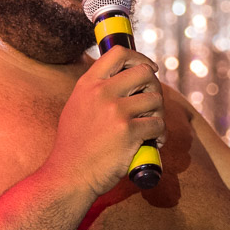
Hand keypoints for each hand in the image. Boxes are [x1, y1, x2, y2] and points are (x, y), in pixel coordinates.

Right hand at [46, 47, 166, 196]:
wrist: (69, 176)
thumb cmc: (75, 146)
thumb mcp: (76, 107)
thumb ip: (95, 91)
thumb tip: (121, 79)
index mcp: (88, 84)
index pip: (119, 53)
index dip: (140, 58)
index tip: (149, 68)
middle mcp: (102, 93)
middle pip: (144, 73)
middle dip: (154, 88)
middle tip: (151, 105)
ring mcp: (116, 111)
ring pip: (156, 99)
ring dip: (159, 114)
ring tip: (151, 128)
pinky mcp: (129, 132)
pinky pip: (158, 124)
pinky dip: (160, 135)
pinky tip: (154, 143)